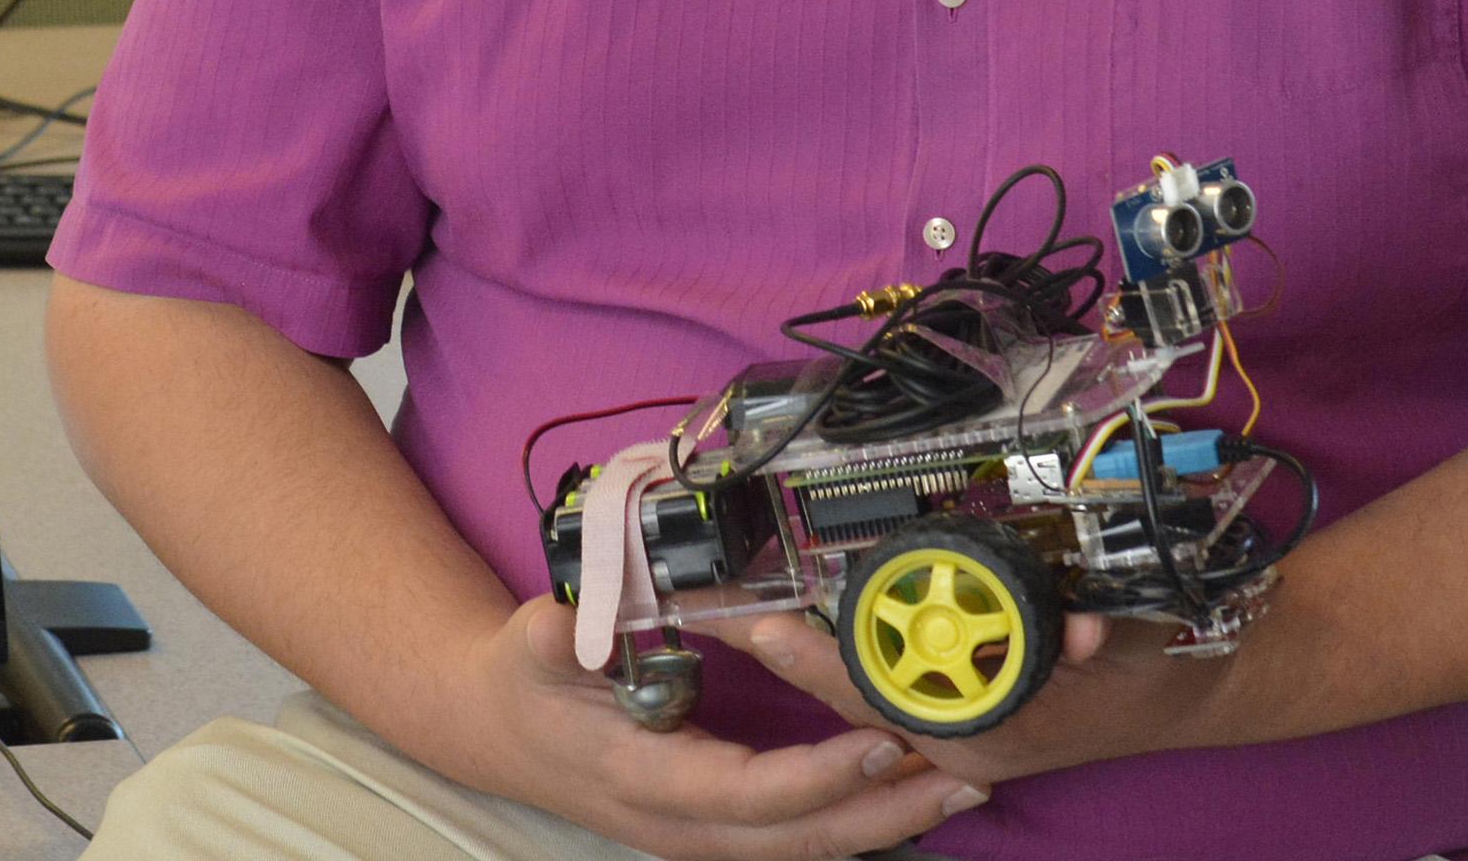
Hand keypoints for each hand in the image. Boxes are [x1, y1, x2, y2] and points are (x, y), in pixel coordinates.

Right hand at [437, 594, 990, 859]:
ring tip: (967, 780)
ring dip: (891, 817)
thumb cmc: (522, 683)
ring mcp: (701, 831)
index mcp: (644, 779)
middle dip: (889, 811)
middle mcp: (681, 822)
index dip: (819, 776)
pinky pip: (800, 832)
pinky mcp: (716, 823)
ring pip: (810, 844)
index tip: (881, 739)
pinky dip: (862, 814)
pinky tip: (913, 787)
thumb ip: (557, 639)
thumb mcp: (529, 648)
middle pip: (801, 837)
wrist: (497, 728)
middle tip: (969, 774)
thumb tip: (570, 628)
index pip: (748, 793)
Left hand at [737, 605, 1225, 790]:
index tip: (761, 628)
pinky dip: (864, 667)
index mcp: (993, 730)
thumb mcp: (1123, 638)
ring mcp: (967, 735)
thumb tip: (1073, 627)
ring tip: (755, 621)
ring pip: (873, 698)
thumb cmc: (1156, 663)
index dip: (819, 660)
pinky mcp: (971, 717)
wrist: (1195, 685)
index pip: (883, 694)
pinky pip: (902, 694)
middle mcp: (968, 742)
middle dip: (799, 657)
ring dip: (825, 660)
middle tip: (730, 614)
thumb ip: (1089, 631)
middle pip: (857, 698)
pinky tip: (818, 644)